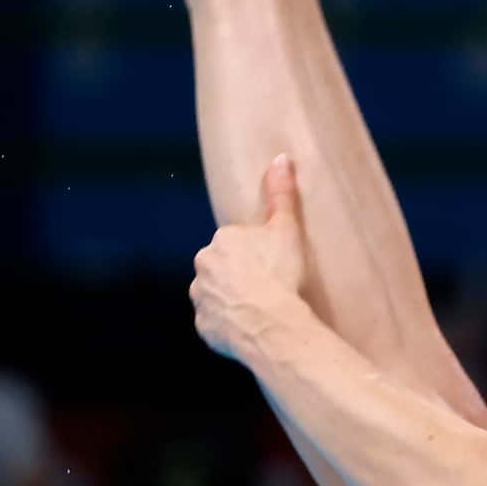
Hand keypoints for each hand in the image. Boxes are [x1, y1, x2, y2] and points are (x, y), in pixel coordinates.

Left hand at [191, 155, 307, 361]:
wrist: (269, 323)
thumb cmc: (279, 274)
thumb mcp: (286, 230)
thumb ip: (281, 195)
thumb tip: (282, 158)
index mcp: (220, 241)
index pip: (236, 244)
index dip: (256, 255)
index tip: (272, 266)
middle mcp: (202, 267)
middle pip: (221, 268)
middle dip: (239, 276)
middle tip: (268, 287)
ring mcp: (200, 298)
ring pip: (215, 295)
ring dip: (231, 300)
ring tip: (260, 309)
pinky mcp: (203, 326)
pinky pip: (216, 322)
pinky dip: (228, 325)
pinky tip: (250, 327)